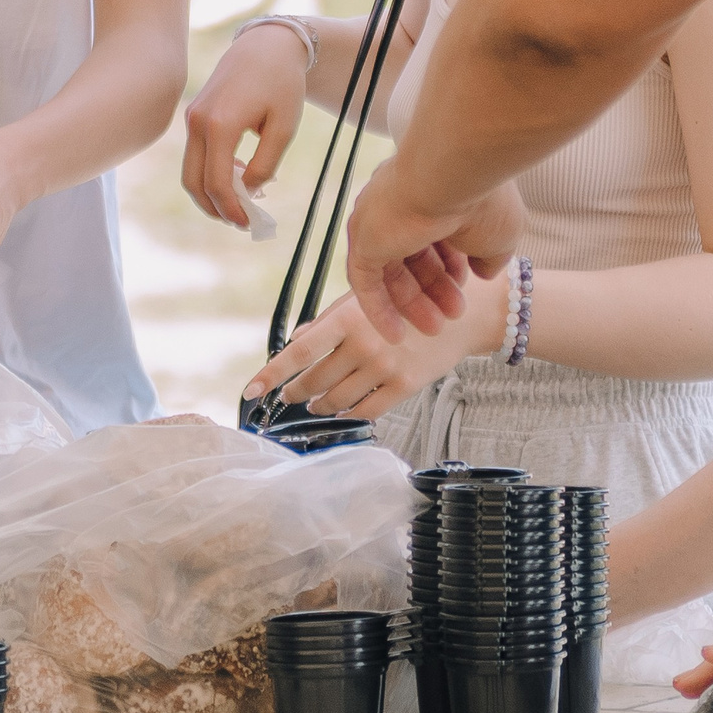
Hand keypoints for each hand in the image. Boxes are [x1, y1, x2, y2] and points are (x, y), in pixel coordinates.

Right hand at [181, 24, 309, 228]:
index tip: (249, 223)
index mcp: (220, 125)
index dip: (232, 209)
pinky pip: (196, 154)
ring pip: (190, 170)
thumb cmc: (281, 84)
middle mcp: (198, 123)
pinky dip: (211, 172)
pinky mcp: (195, 115)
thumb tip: (247, 192)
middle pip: (193, 182)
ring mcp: (192, 118)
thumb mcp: (284, 127)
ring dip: (210, 192)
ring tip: (240, 202)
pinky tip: (238, 174)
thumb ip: (265, 164)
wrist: (266, 46)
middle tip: (240, 221)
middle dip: (214, 208)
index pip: (217, 182)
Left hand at [241, 287, 501, 418]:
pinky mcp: (405, 386)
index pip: (299, 351)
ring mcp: (385, 368)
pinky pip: (366, 410)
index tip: (252, 390)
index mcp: (348, 318)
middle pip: (315, 380)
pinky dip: (348, 413)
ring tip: (314, 402)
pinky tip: (342, 409)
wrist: (461, 313)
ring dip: (320, 404)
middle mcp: (364, 344)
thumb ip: (328, 321)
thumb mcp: (365, 300)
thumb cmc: (408, 300)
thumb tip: (295, 339)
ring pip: (337, 399)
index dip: (272, 373)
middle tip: (287, 395)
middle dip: (296, 391)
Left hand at [344, 161, 523, 332]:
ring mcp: (378, 220)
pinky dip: (377, 309)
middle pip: (413, 255)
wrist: (454, 175)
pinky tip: (395, 336)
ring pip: (391, 270)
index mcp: (433, 193)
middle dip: (435, 289)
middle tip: (454, 314)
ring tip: (436, 329)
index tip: (470, 283)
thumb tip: (485, 273)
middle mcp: (401, 204)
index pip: (437, 235)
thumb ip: (490, 255)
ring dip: (412, 303)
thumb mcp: (499, 233)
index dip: (453, 264)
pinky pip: (365, 282)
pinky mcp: (362, 239)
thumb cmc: (483, 199)